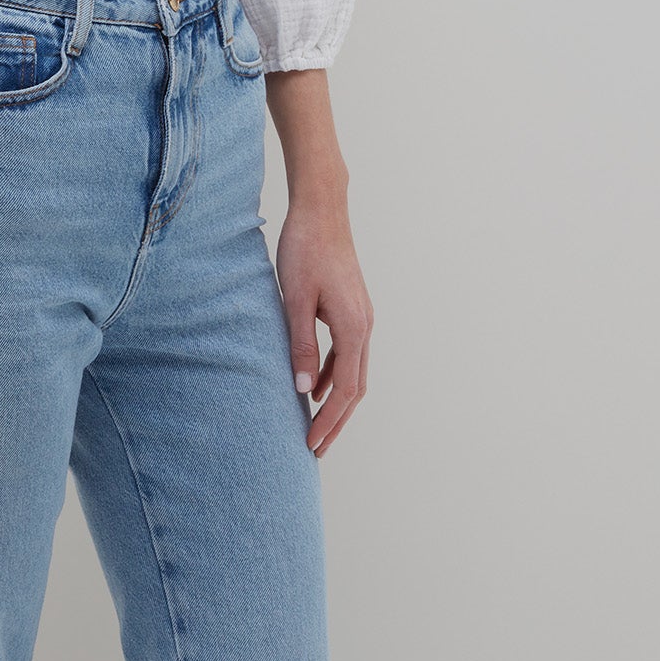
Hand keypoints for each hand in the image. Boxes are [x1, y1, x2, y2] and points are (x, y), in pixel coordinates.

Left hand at [276, 200, 372, 457]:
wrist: (321, 210)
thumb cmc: (304, 249)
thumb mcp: (295, 299)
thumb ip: (300, 345)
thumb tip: (303, 390)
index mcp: (354, 328)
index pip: (345, 391)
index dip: (329, 421)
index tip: (311, 445)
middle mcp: (364, 326)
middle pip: (355, 389)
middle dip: (337, 421)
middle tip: (316, 450)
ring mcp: (361, 317)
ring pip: (353, 372)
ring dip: (336, 401)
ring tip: (315, 425)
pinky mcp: (352, 308)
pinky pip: (347, 353)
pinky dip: (332, 375)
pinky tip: (313, 385)